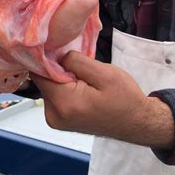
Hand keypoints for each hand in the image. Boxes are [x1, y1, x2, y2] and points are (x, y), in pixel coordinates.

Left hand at [32, 51, 174, 148]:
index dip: (47, 58)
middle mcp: (53, 115)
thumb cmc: (125, 99)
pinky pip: (52, 95)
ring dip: (59, 78)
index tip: (60, 51)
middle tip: (78, 66)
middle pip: (41, 80)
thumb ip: (76, 61)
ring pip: (47, 87)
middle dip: (55, 68)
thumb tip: (56, 56)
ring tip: (82, 78)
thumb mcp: (105, 73)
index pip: (38, 73)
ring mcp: (54, 119)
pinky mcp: (57, 120)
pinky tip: (79, 87)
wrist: (136, 123)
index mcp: (64, 103)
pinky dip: (62, 88)